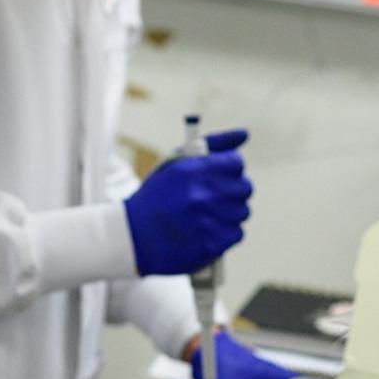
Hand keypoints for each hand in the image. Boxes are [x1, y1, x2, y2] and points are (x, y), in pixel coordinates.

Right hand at [123, 129, 251, 276]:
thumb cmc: (157, 197)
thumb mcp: (177, 163)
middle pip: (244, 188)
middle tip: (211, 199)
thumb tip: (244, 133)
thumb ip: (213, 144)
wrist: (133, 237)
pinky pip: (236, 233)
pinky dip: (224, 234)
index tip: (216, 178)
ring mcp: (208, 221)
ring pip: (242, 212)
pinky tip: (205, 232)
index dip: (227, 171)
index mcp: (193, 170)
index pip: (235, 163)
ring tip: (204, 217)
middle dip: (230, 193)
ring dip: (228, 214)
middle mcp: (203, 194)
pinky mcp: (212, 244)